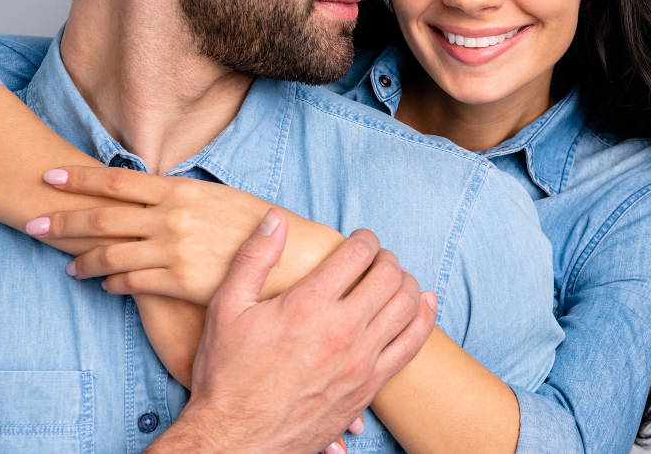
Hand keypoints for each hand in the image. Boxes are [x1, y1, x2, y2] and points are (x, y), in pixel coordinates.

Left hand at [26, 165, 270, 303]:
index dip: (80, 179)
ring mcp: (174, 250)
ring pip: (112, 254)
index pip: (118, 181)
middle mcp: (172, 217)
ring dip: (83, 260)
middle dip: (62, 219)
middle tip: (31, 222)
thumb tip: (155, 189)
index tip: (50, 176)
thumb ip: (181, 195)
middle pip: (103, 216)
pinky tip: (104, 286)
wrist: (289, 257)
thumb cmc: (255, 226)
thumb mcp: (218, 197)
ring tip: (68, 267)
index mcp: (180, 191)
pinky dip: (112, 284)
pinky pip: (133, 283)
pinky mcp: (179, 281)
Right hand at [163, 207, 436, 453]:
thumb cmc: (226, 374)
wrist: (236, 440)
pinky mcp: (369, 387)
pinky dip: (424, 318)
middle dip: (386, 257)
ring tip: (394, 279)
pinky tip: (422, 304)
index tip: (359, 239)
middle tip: (375, 257)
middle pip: (389, 275)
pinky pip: (412, 344)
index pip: (357, 253)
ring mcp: (361, 361)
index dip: (364, 238)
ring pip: (407, 306)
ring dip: (406, 283)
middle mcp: (342, 330)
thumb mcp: (227, 308)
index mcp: (308, 305)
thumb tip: (276, 218)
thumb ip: (254, 257)